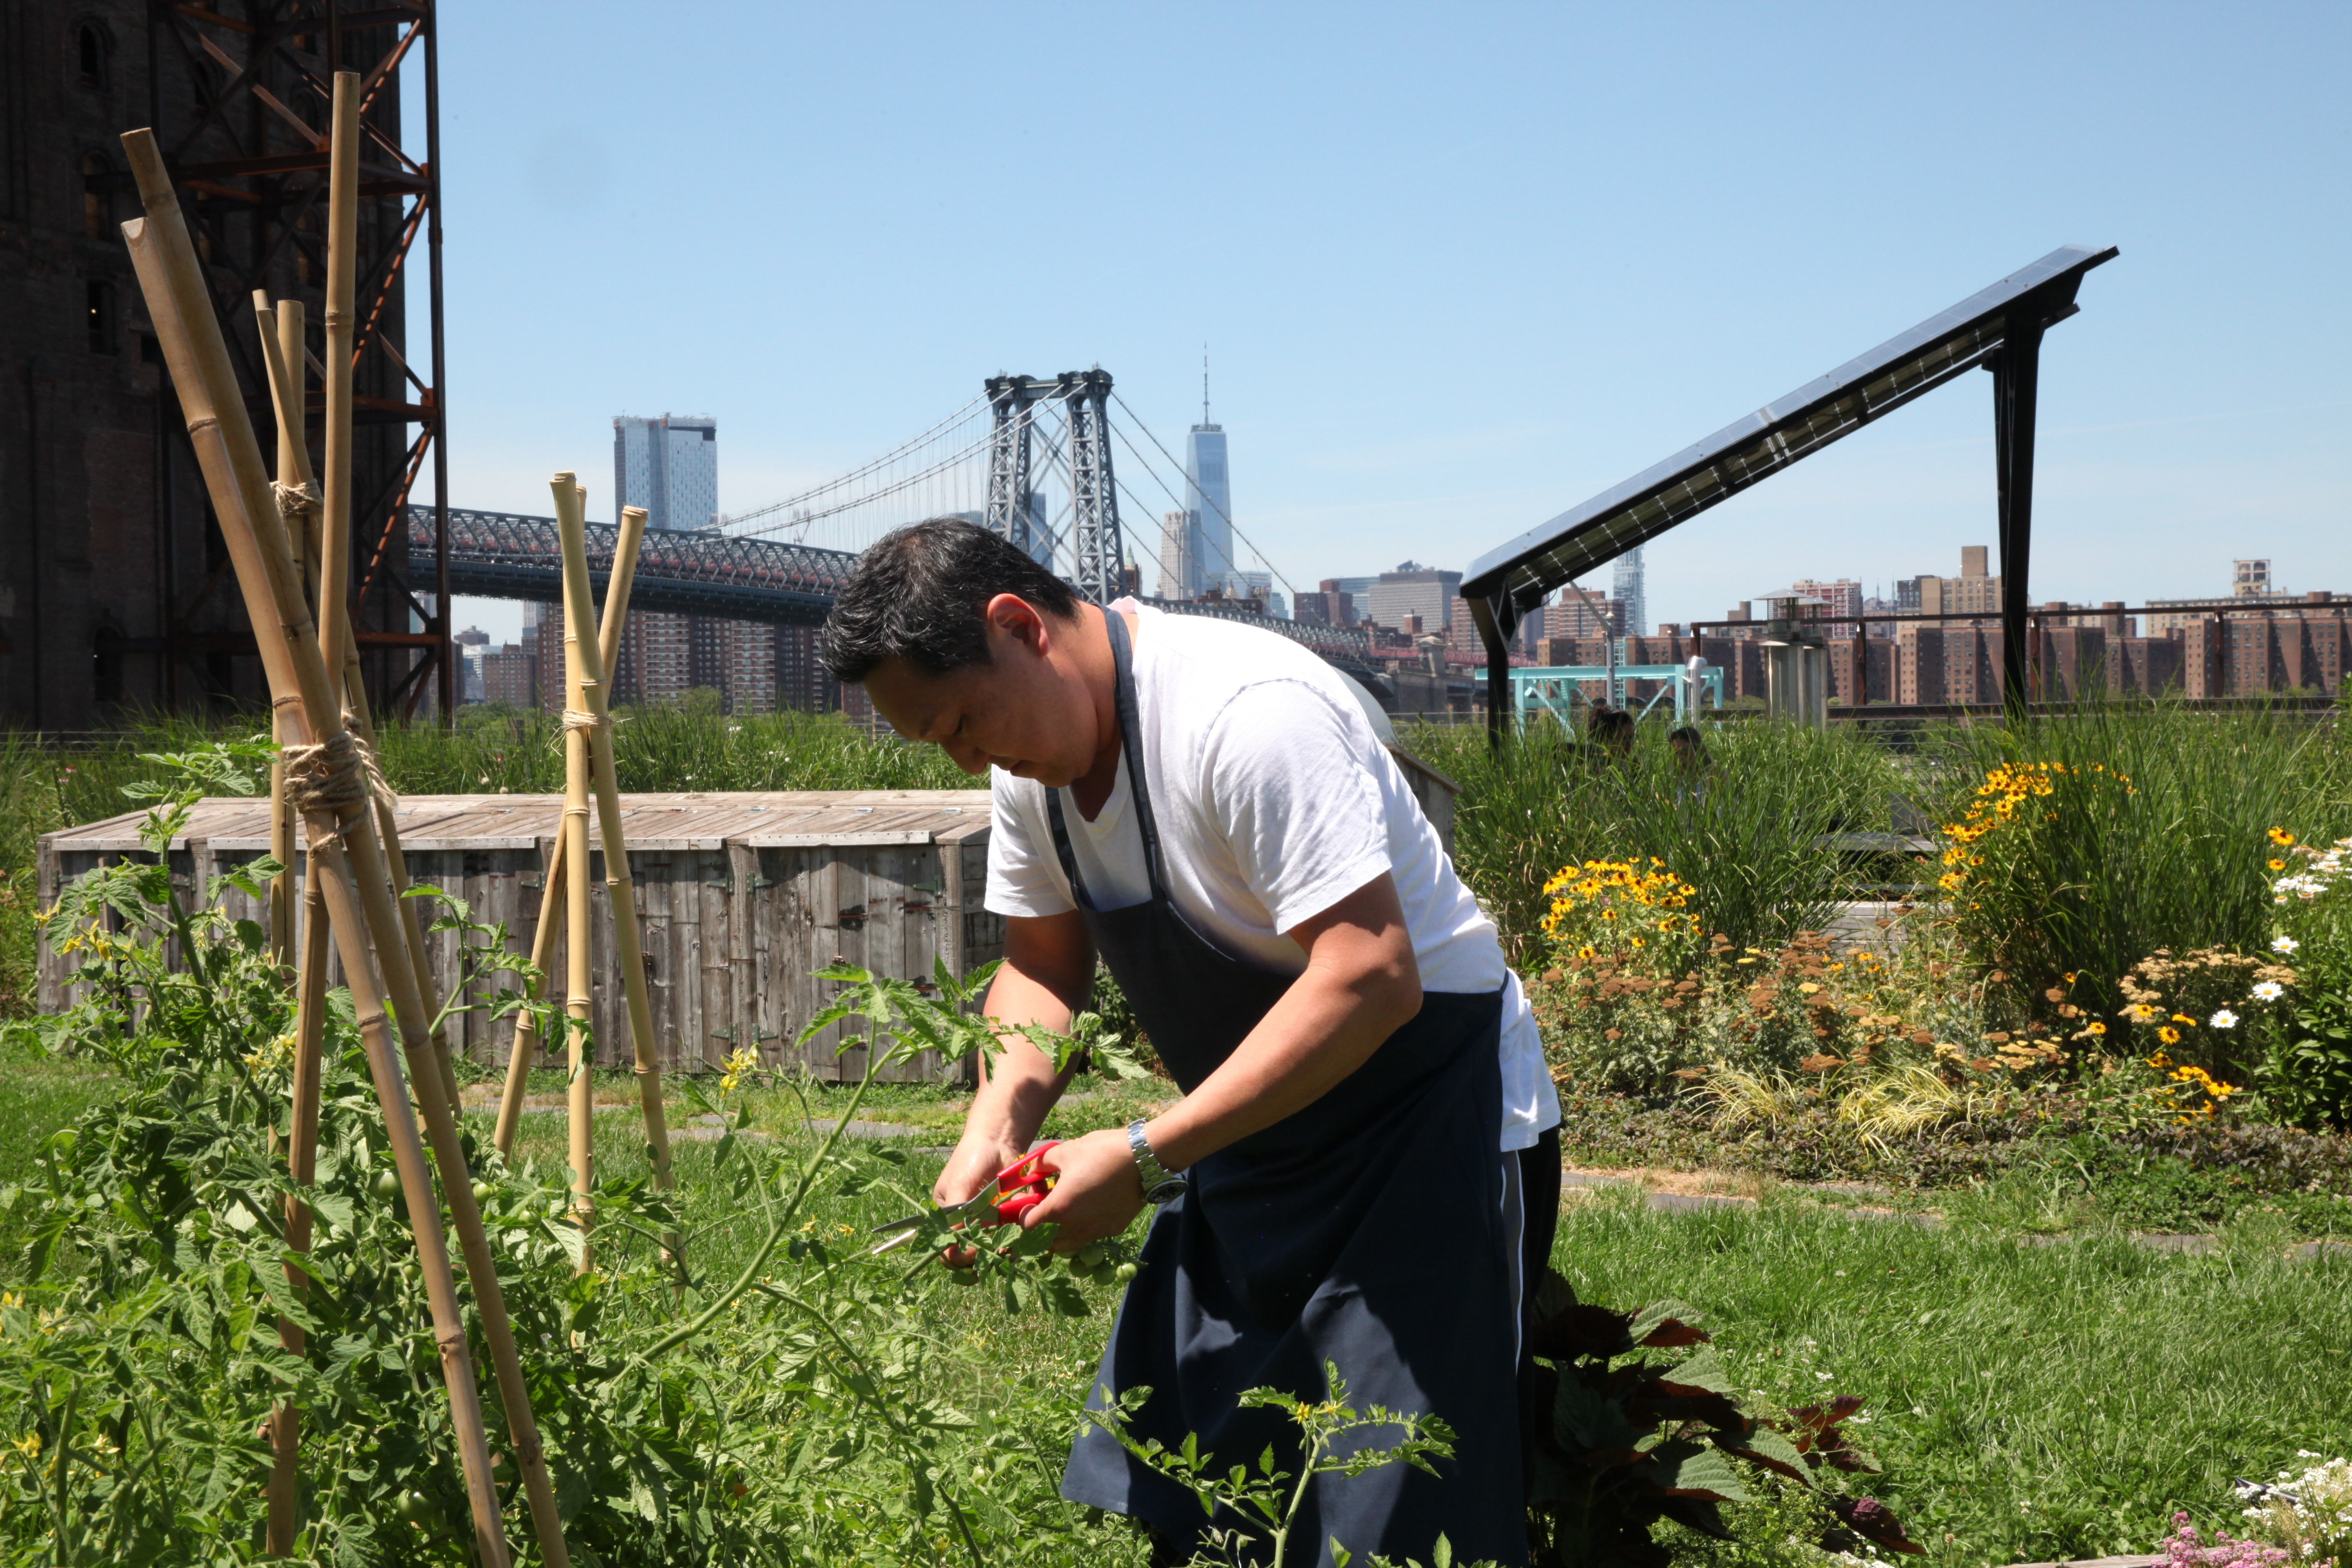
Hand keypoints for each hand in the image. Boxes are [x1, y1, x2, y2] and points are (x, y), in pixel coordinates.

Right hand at [932, 1130, 1024, 1269]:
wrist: (998, 1140)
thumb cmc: (971, 1158)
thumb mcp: (960, 1184)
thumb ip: (957, 1212)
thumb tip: (953, 1242)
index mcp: (946, 1217)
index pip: (948, 1248)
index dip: (960, 1254)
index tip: (974, 1250)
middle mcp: (965, 1223)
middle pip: (971, 1254)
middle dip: (983, 1257)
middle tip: (995, 1253)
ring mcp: (986, 1222)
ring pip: (992, 1248)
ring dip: (1001, 1251)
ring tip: (1011, 1248)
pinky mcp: (1005, 1217)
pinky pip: (1009, 1235)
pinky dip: (1016, 1237)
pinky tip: (1021, 1234)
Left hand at [1023, 1127, 1145, 1252]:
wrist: (1144, 1158)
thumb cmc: (1102, 1152)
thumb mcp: (1065, 1151)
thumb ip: (1041, 1163)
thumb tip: (1031, 1170)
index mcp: (1059, 1208)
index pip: (1028, 1224)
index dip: (1024, 1213)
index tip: (1030, 1200)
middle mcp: (1075, 1227)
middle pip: (1046, 1241)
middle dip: (1040, 1227)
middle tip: (1045, 1207)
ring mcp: (1096, 1232)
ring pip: (1068, 1244)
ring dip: (1059, 1233)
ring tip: (1064, 1211)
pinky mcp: (1113, 1230)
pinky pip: (1090, 1236)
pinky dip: (1082, 1229)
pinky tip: (1088, 1209)